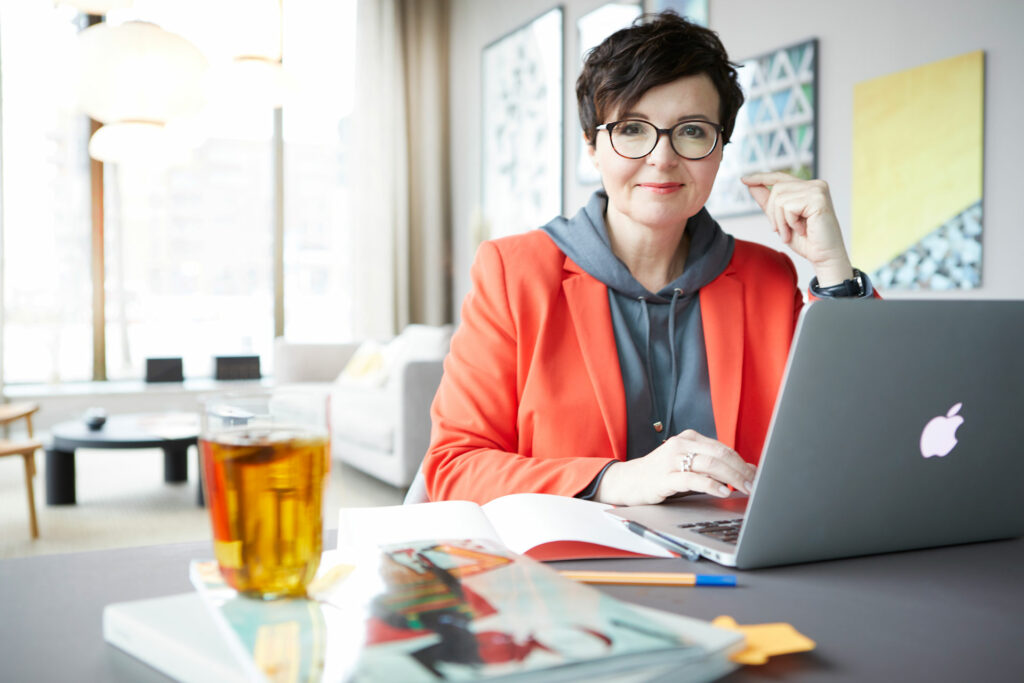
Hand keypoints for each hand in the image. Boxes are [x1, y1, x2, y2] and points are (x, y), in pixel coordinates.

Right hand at [594, 429, 755, 505]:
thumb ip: (714, 466)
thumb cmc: (661, 475)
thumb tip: (748, 470)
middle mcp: (680, 445)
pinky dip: (712, 485)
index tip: (757, 475)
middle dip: (741, 470)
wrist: (627, 482)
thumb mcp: (689, 467)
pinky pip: (693, 479)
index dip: (742, 462)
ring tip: (745, 488)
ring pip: (710, 463)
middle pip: (720, 453)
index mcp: (688, 439)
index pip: (723, 448)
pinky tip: (723, 492)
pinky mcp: (664, 477)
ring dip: (732, 477)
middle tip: (755, 484)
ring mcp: (671, 460)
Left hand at [741, 171, 853, 285]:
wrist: (824, 256)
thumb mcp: (781, 220)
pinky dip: (790, 223)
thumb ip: (768, 203)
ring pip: (780, 199)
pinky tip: (803, 230)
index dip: (761, 177)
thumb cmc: (806, 241)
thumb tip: (751, 185)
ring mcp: (818, 190)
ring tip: (792, 233)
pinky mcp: (818, 198)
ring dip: (781, 221)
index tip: (743, 179)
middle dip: (773, 213)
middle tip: (781, 231)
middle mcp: (814, 185)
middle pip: (776, 189)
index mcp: (807, 188)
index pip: (780, 178)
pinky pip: (788, 207)